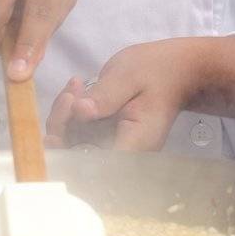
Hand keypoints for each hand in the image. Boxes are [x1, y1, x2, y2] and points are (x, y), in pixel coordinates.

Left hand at [46, 36, 234, 151]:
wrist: (177, 70)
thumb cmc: (159, 70)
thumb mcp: (129, 75)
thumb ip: (104, 96)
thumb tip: (79, 112)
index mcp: (132, 145)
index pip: (92, 165)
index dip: (67, 153)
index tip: (56, 129)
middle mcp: (122, 153)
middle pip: (77, 155)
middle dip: (62, 125)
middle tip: (70, 93)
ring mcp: (114, 146)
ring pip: (74, 142)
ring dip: (65, 115)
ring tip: (75, 85)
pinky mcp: (108, 135)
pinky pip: (80, 130)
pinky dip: (73, 111)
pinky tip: (77, 87)